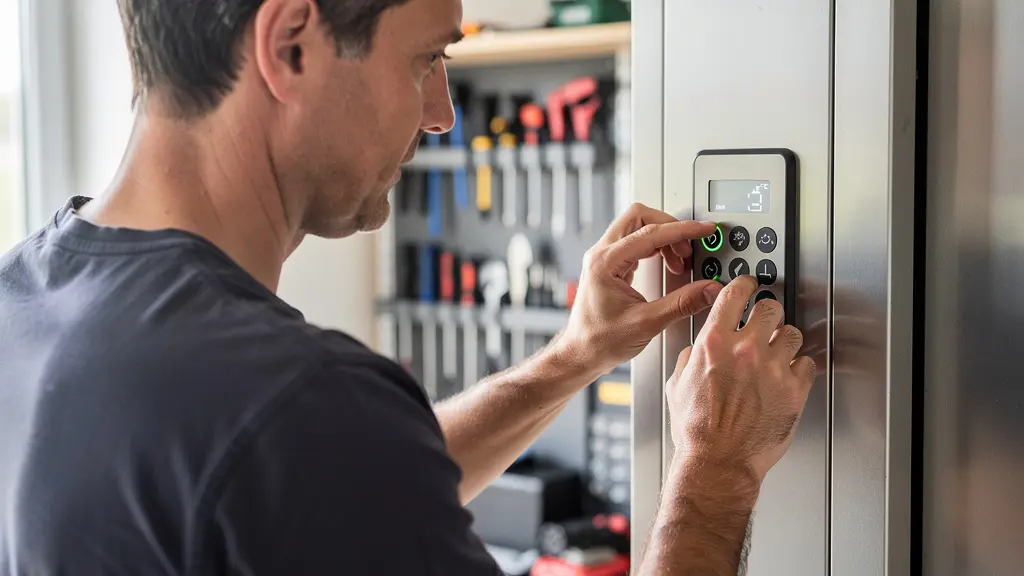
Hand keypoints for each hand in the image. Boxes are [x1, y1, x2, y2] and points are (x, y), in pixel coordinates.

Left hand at [554, 203, 723, 376]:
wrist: (580, 354)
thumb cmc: (600, 341)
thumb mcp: (647, 323)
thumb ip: (681, 303)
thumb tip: (708, 289)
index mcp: (606, 263)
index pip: (650, 232)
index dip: (683, 229)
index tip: (703, 230)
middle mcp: (601, 255)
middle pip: (639, 216)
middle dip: (669, 226)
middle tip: (689, 246)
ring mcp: (603, 258)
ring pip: (636, 227)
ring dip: (662, 237)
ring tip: (679, 260)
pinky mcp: (608, 266)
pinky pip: (633, 242)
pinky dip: (654, 247)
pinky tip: (666, 264)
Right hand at [666, 276, 815, 484]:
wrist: (718, 462)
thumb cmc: (697, 431)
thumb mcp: (677, 387)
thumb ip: (689, 360)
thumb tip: (696, 352)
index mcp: (714, 343)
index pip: (735, 294)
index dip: (745, 285)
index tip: (750, 285)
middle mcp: (745, 350)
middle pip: (770, 308)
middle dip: (767, 314)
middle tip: (765, 322)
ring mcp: (773, 368)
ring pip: (792, 333)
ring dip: (785, 340)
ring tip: (778, 352)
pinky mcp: (794, 389)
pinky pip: (807, 363)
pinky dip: (799, 367)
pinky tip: (788, 375)